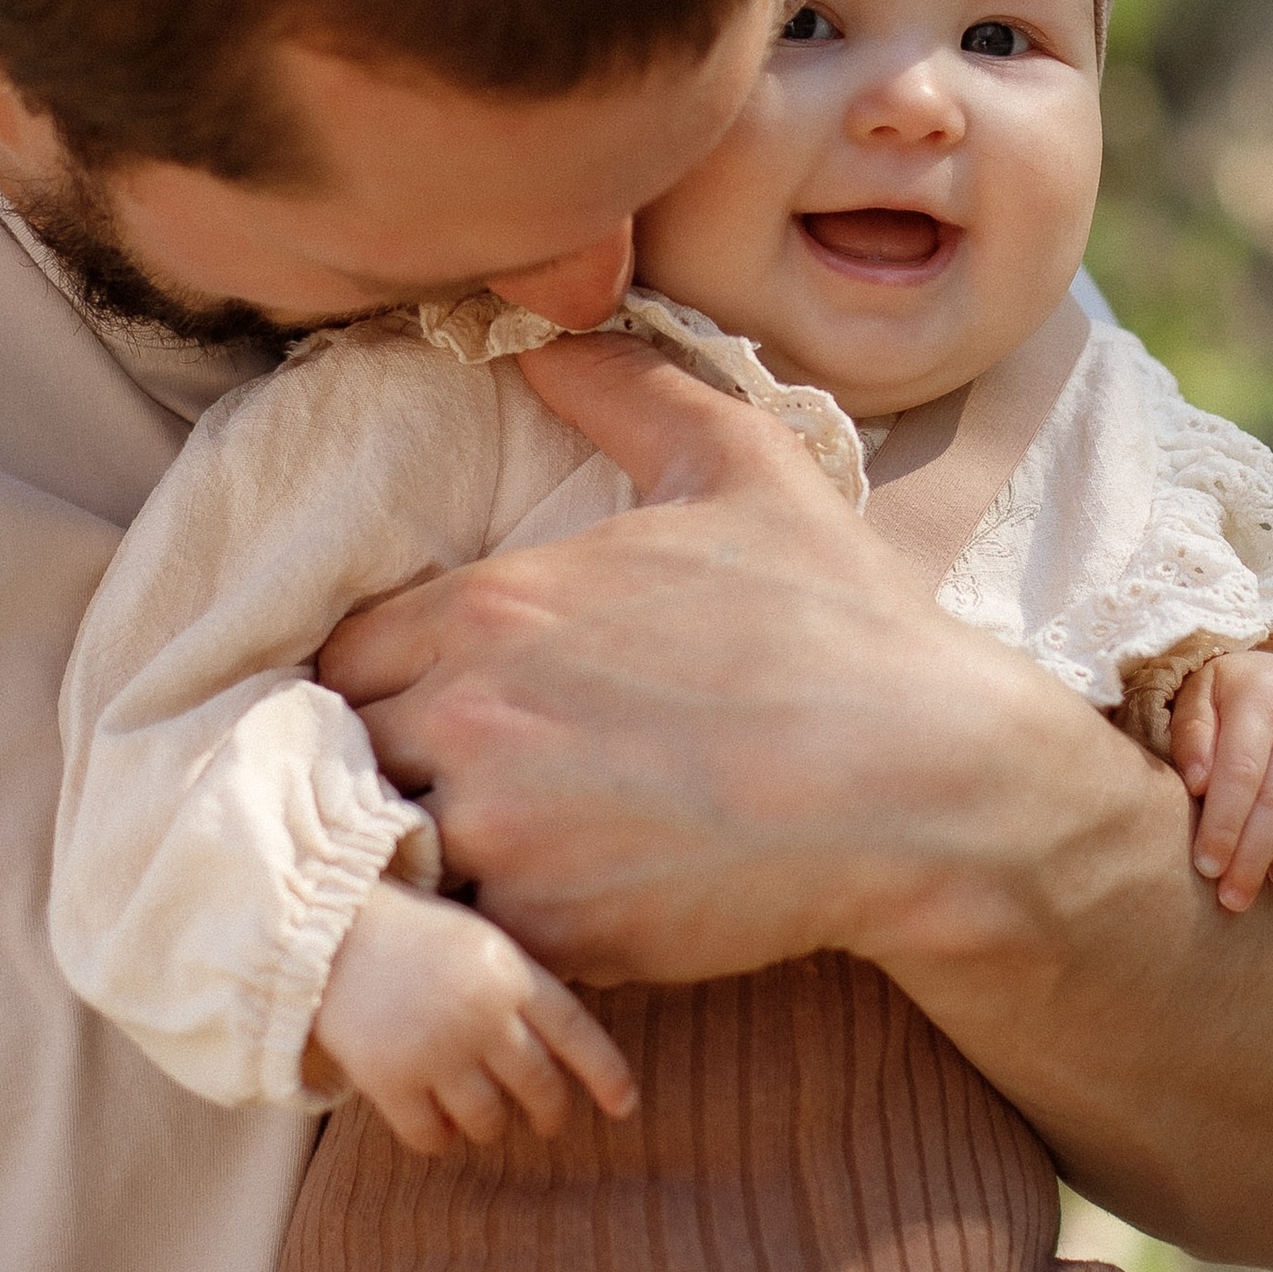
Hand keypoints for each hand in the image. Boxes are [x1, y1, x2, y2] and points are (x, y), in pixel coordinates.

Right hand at [305, 879, 635, 1154]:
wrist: (326, 928)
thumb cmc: (410, 934)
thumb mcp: (477, 940)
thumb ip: (517, 988)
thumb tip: (558, 1056)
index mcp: (509, 972)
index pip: (576, 1032)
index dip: (606, 1074)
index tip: (625, 1106)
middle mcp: (482, 1014)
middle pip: (538, 1087)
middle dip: (549, 1112)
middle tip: (546, 1121)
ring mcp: (437, 1049)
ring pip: (489, 1121)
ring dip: (489, 1127)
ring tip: (479, 1116)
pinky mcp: (390, 1078)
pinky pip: (431, 1137)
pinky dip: (439, 1139)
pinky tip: (437, 1126)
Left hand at [317, 332, 1078, 987]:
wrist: (928, 784)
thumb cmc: (839, 621)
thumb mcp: (739, 464)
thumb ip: (623, 389)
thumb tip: (532, 332)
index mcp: (492, 608)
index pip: (346, 652)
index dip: (383, 679)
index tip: (435, 699)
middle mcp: (470, 718)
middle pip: (344, 756)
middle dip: (388, 766)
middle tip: (460, 781)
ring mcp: (502, 835)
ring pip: (390, 853)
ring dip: (426, 853)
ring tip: (498, 852)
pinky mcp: (547, 931)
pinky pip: (461, 939)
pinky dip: (486, 930)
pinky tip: (552, 906)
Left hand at [1169, 651, 1272, 912]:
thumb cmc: (1232, 698)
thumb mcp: (1199, 698)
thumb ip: (1192, 736)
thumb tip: (1198, 784)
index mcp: (1265, 695)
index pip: (1243, 771)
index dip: (1224, 825)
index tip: (1206, 867)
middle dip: (1252, 857)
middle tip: (1230, 897)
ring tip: (1252, 883)